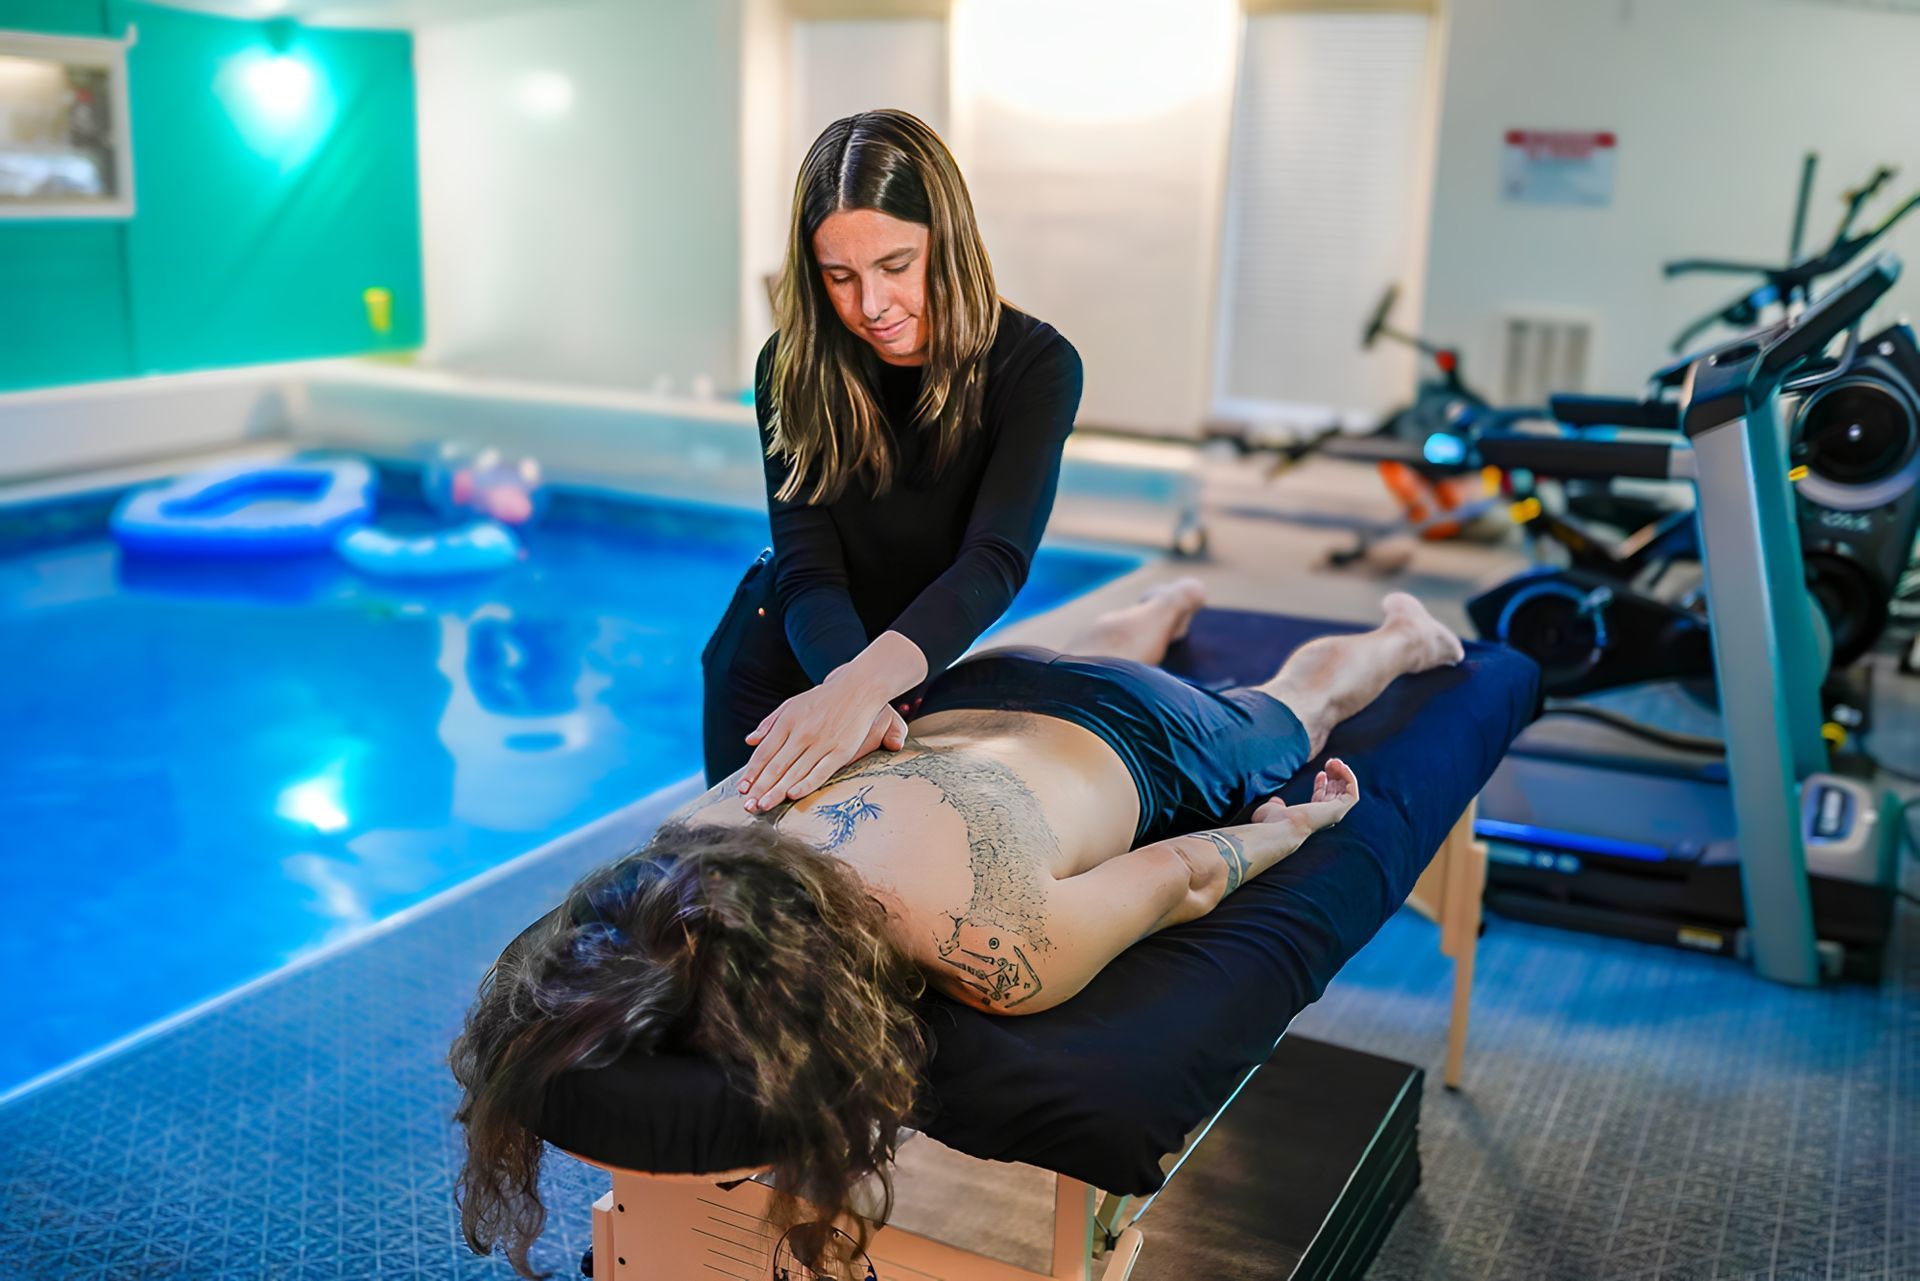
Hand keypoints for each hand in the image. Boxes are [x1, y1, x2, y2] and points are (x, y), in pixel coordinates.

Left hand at [739, 683, 906, 812]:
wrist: (858, 689)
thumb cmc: (822, 699)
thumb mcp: (791, 705)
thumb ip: (769, 723)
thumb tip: (749, 741)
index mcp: (788, 722)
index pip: (764, 752)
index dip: (752, 772)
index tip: (742, 789)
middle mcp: (802, 733)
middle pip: (776, 766)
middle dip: (760, 788)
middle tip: (748, 806)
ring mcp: (822, 743)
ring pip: (795, 772)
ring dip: (777, 792)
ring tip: (764, 806)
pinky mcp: (841, 751)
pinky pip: (821, 772)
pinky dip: (806, 785)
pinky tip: (793, 795)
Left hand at [1249, 758, 1358, 830]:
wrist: (1281, 826)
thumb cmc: (1274, 821)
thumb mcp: (1274, 809)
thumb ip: (1277, 804)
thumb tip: (1276, 801)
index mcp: (1311, 816)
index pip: (1323, 799)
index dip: (1323, 784)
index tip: (1320, 772)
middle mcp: (1325, 816)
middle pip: (1336, 792)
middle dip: (1334, 775)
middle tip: (1330, 761)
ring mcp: (1334, 814)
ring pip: (1346, 791)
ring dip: (1343, 773)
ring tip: (1334, 761)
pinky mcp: (1340, 809)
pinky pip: (1352, 792)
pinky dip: (1349, 778)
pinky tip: (1341, 766)